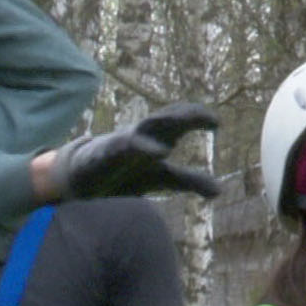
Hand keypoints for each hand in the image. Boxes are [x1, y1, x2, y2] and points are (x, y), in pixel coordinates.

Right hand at [49, 104, 219, 200]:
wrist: (85, 179)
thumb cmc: (126, 173)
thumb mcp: (162, 178)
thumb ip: (189, 180)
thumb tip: (219, 191)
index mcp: (158, 137)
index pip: (180, 121)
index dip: (197, 117)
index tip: (216, 123)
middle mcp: (142, 135)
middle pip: (166, 118)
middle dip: (185, 115)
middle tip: (205, 116)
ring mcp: (124, 142)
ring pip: (145, 126)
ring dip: (163, 121)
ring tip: (181, 122)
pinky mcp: (106, 154)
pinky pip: (123, 146)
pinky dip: (139, 145)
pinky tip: (156, 151)